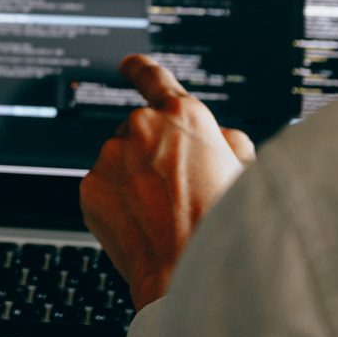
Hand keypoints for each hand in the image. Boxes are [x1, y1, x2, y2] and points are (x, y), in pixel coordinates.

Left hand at [80, 55, 255, 310]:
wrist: (193, 273)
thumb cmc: (228, 226)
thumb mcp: (247, 172)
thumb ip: (228, 142)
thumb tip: (221, 136)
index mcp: (184, 115)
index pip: (154, 78)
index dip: (141, 70)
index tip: (129, 64)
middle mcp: (142, 127)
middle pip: (139, 132)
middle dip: (151, 155)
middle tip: (176, 194)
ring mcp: (112, 156)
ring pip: (120, 163)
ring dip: (134, 181)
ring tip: (164, 217)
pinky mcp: (90, 186)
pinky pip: (103, 190)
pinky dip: (116, 204)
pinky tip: (142, 227)